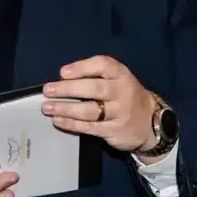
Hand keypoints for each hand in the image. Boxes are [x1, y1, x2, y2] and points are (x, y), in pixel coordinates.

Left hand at [41, 55, 157, 153]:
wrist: (149, 122)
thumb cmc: (125, 96)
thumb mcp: (118, 79)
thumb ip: (96, 76)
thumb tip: (62, 79)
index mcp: (121, 74)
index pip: (103, 65)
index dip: (82, 68)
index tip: (63, 72)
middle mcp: (122, 92)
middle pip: (94, 88)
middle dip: (68, 89)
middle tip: (48, 90)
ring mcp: (119, 112)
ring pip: (90, 110)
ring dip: (65, 109)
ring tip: (47, 108)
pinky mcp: (114, 130)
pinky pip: (89, 127)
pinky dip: (71, 124)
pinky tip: (58, 121)